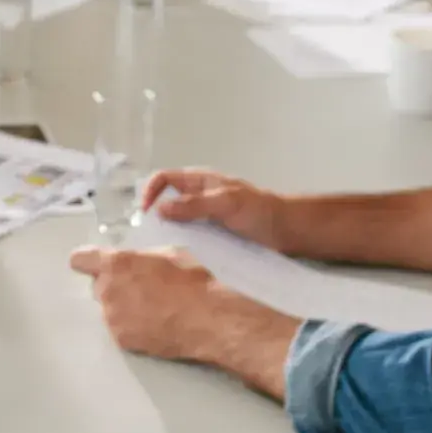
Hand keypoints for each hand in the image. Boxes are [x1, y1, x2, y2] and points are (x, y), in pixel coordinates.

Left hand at [69, 246, 300, 399]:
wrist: (207, 319)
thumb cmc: (192, 280)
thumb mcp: (168, 253)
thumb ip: (141, 257)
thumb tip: (133, 261)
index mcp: (116, 263)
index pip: (80, 260)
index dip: (88, 261)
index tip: (94, 264)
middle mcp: (107, 290)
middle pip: (97, 285)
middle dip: (112, 285)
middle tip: (139, 288)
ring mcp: (112, 318)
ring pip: (108, 308)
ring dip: (122, 306)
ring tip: (152, 309)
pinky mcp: (121, 340)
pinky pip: (120, 328)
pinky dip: (131, 327)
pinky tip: (154, 325)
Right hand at [140, 169, 291, 251]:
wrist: (285, 230)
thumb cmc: (257, 210)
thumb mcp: (225, 203)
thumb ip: (194, 205)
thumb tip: (160, 209)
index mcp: (200, 180)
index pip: (165, 178)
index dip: (151, 191)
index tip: (146, 214)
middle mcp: (199, 195)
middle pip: (168, 199)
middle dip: (156, 213)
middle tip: (151, 235)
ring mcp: (205, 214)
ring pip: (178, 218)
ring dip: (169, 230)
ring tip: (164, 247)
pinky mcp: (213, 232)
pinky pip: (190, 233)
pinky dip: (182, 241)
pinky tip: (181, 254)